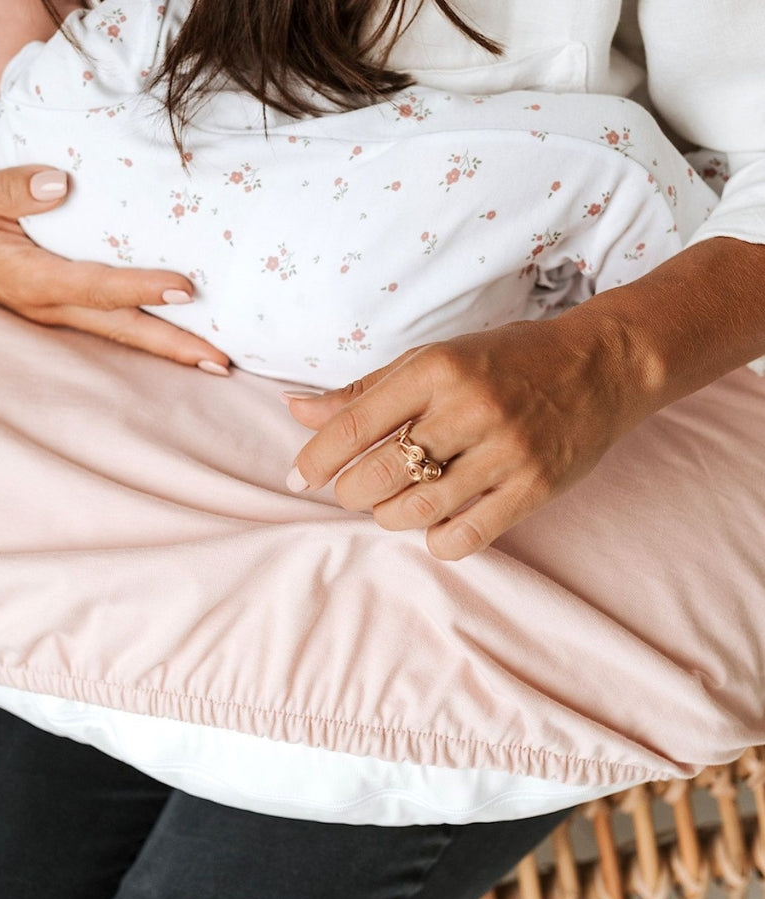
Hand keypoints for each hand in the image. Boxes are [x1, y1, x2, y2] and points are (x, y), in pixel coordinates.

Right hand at [0, 158, 230, 371]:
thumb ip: (8, 187)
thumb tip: (58, 181)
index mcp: (29, 278)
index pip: (97, 286)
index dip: (140, 288)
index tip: (186, 287)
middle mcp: (49, 303)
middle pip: (120, 327)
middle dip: (171, 344)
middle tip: (221, 360)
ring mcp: (59, 309)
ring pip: (121, 331)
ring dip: (168, 347)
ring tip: (217, 360)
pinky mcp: (66, 303)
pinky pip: (113, 321)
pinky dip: (149, 332)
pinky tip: (183, 336)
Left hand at [284, 313, 651, 559]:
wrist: (601, 365)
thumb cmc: (505, 360)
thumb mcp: (433, 359)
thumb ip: (365, 391)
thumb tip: (297, 410)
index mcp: (436, 369)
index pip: (353, 426)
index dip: (315, 459)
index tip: (299, 478)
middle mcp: (469, 408)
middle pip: (379, 474)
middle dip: (350, 492)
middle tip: (351, 490)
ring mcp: (506, 451)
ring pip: (418, 510)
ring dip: (390, 516)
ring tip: (392, 503)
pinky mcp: (536, 487)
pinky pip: (466, 536)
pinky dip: (437, 539)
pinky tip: (435, 522)